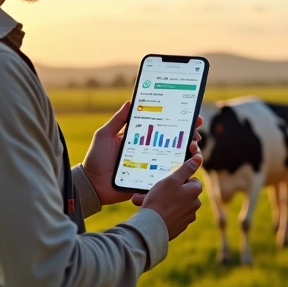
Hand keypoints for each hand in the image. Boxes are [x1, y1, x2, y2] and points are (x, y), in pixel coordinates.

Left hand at [82, 101, 203, 205]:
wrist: (92, 185)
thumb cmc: (96, 159)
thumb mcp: (104, 135)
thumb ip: (117, 120)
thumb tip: (131, 102)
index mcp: (140, 138)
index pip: (163, 127)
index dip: (179, 122)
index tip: (192, 117)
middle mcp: (149, 151)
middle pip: (175, 142)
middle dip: (190, 136)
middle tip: (195, 134)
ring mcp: (152, 165)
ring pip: (176, 158)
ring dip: (189, 152)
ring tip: (192, 147)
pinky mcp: (151, 179)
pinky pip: (168, 175)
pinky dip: (180, 170)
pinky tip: (188, 164)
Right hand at [136, 154, 203, 239]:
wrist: (152, 227)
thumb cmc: (161, 200)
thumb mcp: (172, 180)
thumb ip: (186, 169)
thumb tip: (199, 158)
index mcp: (195, 191)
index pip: (192, 180)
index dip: (179, 180)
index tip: (168, 182)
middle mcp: (195, 205)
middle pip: (184, 193)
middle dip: (171, 192)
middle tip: (156, 192)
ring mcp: (188, 217)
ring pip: (177, 205)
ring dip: (166, 202)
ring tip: (150, 202)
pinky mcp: (180, 227)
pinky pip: (173, 216)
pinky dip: (165, 213)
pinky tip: (154, 213)